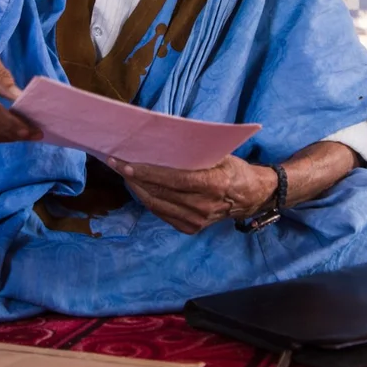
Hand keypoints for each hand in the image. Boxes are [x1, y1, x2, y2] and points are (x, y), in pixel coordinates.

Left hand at [106, 155, 276, 233]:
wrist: (251, 196)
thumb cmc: (234, 169)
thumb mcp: (219, 154)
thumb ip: (195, 152)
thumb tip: (162, 139)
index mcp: (212, 185)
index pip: (173, 179)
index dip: (147, 172)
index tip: (125, 164)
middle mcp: (203, 206)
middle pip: (160, 193)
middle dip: (134, 178)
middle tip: (116, 163)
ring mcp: (197, 220)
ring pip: (157, 205)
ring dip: (137, 189)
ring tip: (124, 173)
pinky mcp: (192, 228)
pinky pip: (162, 213)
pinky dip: (148, 199)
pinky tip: (140, 187)